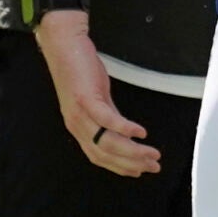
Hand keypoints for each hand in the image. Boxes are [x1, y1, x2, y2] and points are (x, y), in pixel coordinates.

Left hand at [34, 14, 159, 176]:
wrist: (64, 45)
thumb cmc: (79, 69)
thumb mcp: (97, 99)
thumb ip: (109, 117)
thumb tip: (126, 134)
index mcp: (78, 127)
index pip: (99, 157)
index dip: (120, 168)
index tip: (139, 171)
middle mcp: (77, 125)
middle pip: (105, 155)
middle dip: (131, 164)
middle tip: (153, 166)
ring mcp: (80, 113)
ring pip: (108, 142)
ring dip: (133, 151)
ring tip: (152, 153)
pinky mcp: (85, 98)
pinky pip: (107, 120)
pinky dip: (125, 128)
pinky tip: (140, 132)